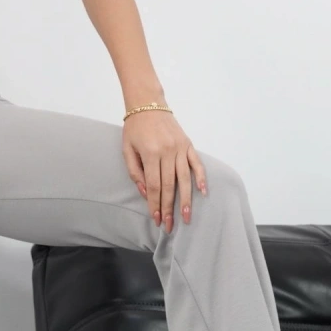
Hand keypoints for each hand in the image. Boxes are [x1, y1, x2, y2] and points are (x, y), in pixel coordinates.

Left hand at [121, 108, 207, 232]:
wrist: (148, 104)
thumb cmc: (134, 129)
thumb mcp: (127, 150)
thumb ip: (134, 172)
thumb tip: (144, 193)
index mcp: (150, 153)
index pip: (153, 186)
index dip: (155, 204)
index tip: (157, 219)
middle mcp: (167, 151)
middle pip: (169, 186)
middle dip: (169, 208)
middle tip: (170, 226)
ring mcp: (180, 148)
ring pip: (184, 179)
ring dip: (186, 200)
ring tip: (186, 216)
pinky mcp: (188, 144)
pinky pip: (197, 163)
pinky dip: (201, 178)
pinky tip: (203, 192)